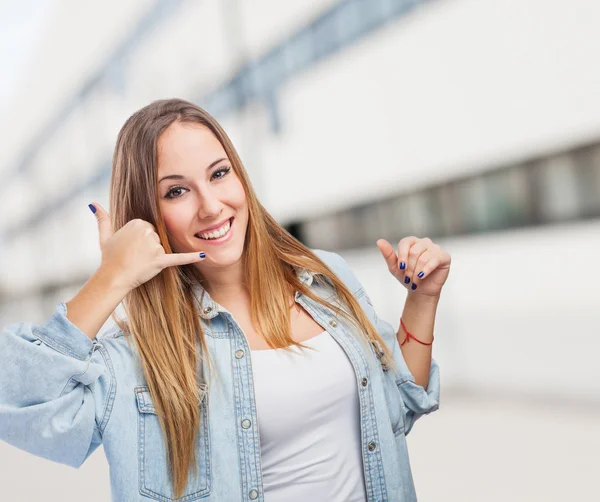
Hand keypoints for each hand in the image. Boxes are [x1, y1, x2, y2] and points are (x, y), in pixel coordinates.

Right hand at [90, 202, 206, 291]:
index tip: (132, 247)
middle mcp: (147, 231)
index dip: (142, 240)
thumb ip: (102, 218)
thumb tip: (92, 203)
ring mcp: (154, 246)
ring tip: (140, 262)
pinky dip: (191, 257)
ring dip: (154, 256)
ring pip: (162, 248)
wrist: (112, 277)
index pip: (149, 228)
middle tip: (136, 256)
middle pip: (157, 237)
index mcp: (137, 222)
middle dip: (149, 247)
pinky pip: (178, 258)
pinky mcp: (160, 260)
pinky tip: (204, 255)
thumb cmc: (110, 257)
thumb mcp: (105, 235)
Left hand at [376, 237, 450, 297]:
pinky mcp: (444, 256)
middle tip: (408, 278)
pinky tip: (422, 276)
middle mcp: (424, 242)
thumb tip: (379, 241)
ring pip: (423, 258)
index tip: (401, 268)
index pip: (405, 243)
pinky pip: (435, 260)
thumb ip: (388, 254)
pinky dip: (426, 270)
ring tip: (415, 280)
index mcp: (412, 242)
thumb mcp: (394, 267)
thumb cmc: (408, 277)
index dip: (402, 256)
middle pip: (414, 251)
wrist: (421, 290)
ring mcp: (435, 248)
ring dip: (417, 272)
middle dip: (410, 268)